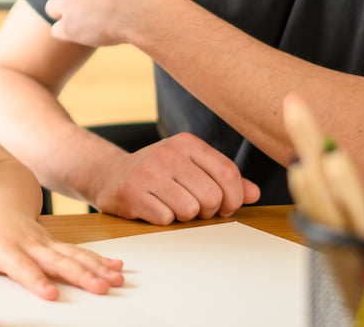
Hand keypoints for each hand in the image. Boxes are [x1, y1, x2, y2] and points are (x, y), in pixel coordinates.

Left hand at [0, 207, 123, 300]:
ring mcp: (47, 241)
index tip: (51, 294)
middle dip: (80, 276)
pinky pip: (81, 251)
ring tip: (115, 280)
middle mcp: (30, 244)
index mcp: (4, 248)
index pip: (22, 267)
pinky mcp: (58, 242)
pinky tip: (117, 266)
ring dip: (96, 268)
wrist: (1, 200)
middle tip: (100, 288)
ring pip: (74, 255)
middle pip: (57, 262)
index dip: (36, 280)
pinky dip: (100, 259)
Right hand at [89, 133, 260, 224]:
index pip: (228, 173)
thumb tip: (254, 193)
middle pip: (212, 196)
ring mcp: (148, 172)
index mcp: (187, 143)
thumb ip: (224, 179)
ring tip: (172, 206)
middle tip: (196, 209)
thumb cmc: (157, 173)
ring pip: (190, 210)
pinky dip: (164, 220)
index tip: (225, 207)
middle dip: (208, 211)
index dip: (233, 198)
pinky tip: (154, 209)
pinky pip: (166, 219)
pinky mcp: (132, 192)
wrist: (109, 174)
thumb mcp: (191, 167)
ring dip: (185, 217)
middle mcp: (168, 153)